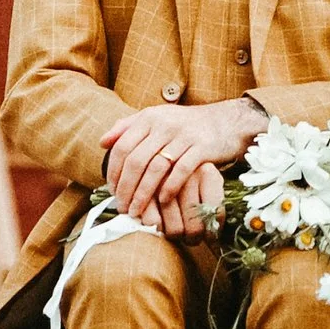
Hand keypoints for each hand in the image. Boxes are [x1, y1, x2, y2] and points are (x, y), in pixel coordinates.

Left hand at [104, 97, 265, 237]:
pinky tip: (163, 202)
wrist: (226, 121)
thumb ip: (128, 127)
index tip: (111, 191)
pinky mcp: (202, 148)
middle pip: (136, 160)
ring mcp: (183, 136)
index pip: (122, 146)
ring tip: (137, 211)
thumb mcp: (157, 118)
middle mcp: (164, 124)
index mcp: (149, 117)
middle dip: (126, 187)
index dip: (114, 171)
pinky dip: (169, 188)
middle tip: (122, 207)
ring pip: (156, 168)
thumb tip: (102, 142)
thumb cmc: (186, 125)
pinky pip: (180, 171)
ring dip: (143, 193)